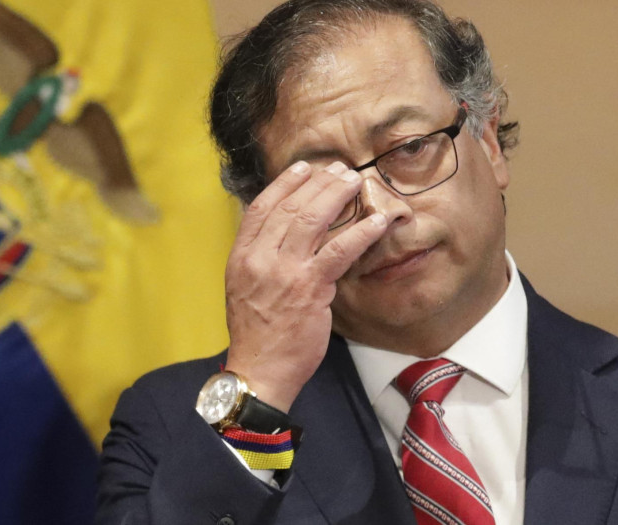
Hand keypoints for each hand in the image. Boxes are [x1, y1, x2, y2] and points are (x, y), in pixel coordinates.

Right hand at [224, 161, 389, 411]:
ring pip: (313, 220)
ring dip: (338, 196)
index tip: (304, 169)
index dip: (284, 183)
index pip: (261, 207)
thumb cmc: (256, 333)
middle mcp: (259, 258)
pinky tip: (376, 222)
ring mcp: (284, 271)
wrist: (260, 369)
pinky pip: (340, 250)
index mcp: (241, 256)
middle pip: (290, 207)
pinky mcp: (310, 288)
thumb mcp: (243, 288)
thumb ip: (259, 258)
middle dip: (318, 183)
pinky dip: (360, 232)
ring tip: (356, 183)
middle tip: (340, 171)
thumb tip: (279, 232)